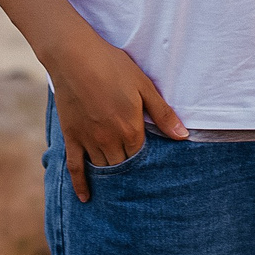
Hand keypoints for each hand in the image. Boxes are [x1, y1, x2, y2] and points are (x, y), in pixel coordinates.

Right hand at [43, 31, 186, 201]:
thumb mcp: (143, 86)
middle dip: (130, 173)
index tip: (151, 167)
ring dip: (111, 178)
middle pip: (123, 167)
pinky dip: (80, 184)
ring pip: (102, 168)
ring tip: (118, 188)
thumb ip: (162, 113)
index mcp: (130, 129)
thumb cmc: (112, 66)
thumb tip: (183, 136)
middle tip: (137, 182)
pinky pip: (75, 167)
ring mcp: (88, 140)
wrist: (74, 56)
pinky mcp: (71, 137)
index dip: (146, 162)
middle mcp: (109, 140)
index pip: (141, 157)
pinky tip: (85, 198)